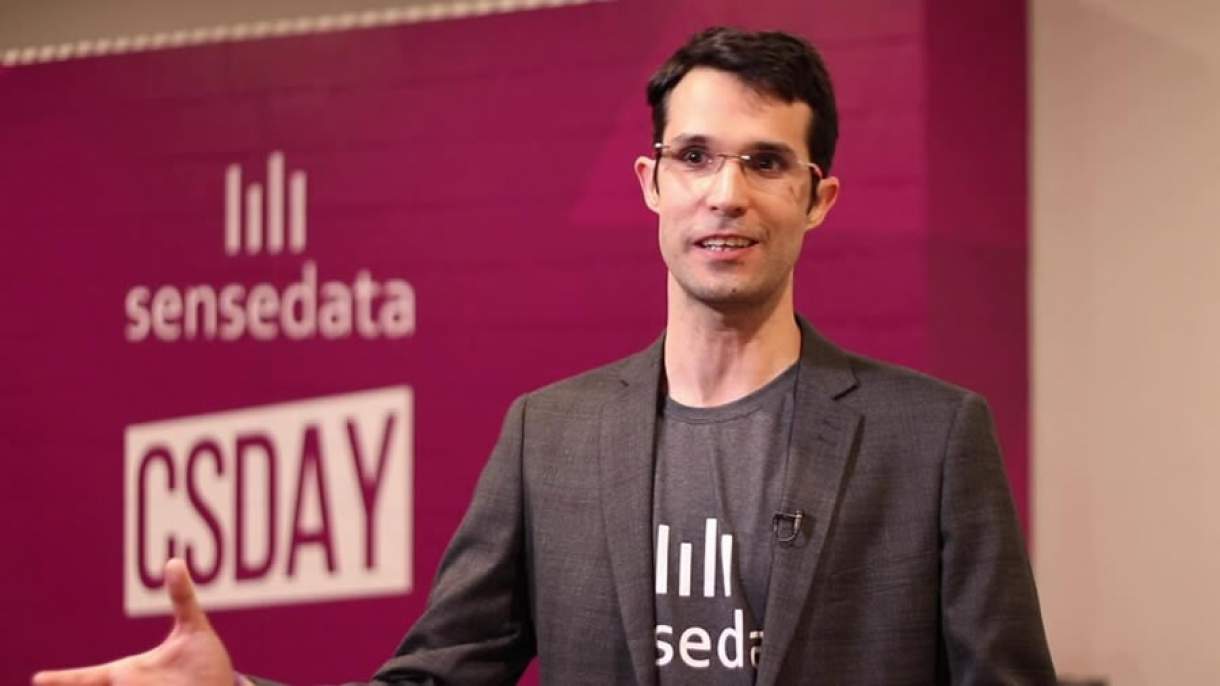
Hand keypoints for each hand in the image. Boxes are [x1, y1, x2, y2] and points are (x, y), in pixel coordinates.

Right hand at [32, 558, 238, 685]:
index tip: (37, 679)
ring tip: (166, 681)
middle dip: (94, 682)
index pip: (88, 678)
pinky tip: (164, 684)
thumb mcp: (194, 629)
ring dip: (139, 683)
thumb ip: (182, 598)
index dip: (63, 680)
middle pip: (106, 683)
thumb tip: (174, 562)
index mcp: (128, 673)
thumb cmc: (203, 664)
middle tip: (69, 679)